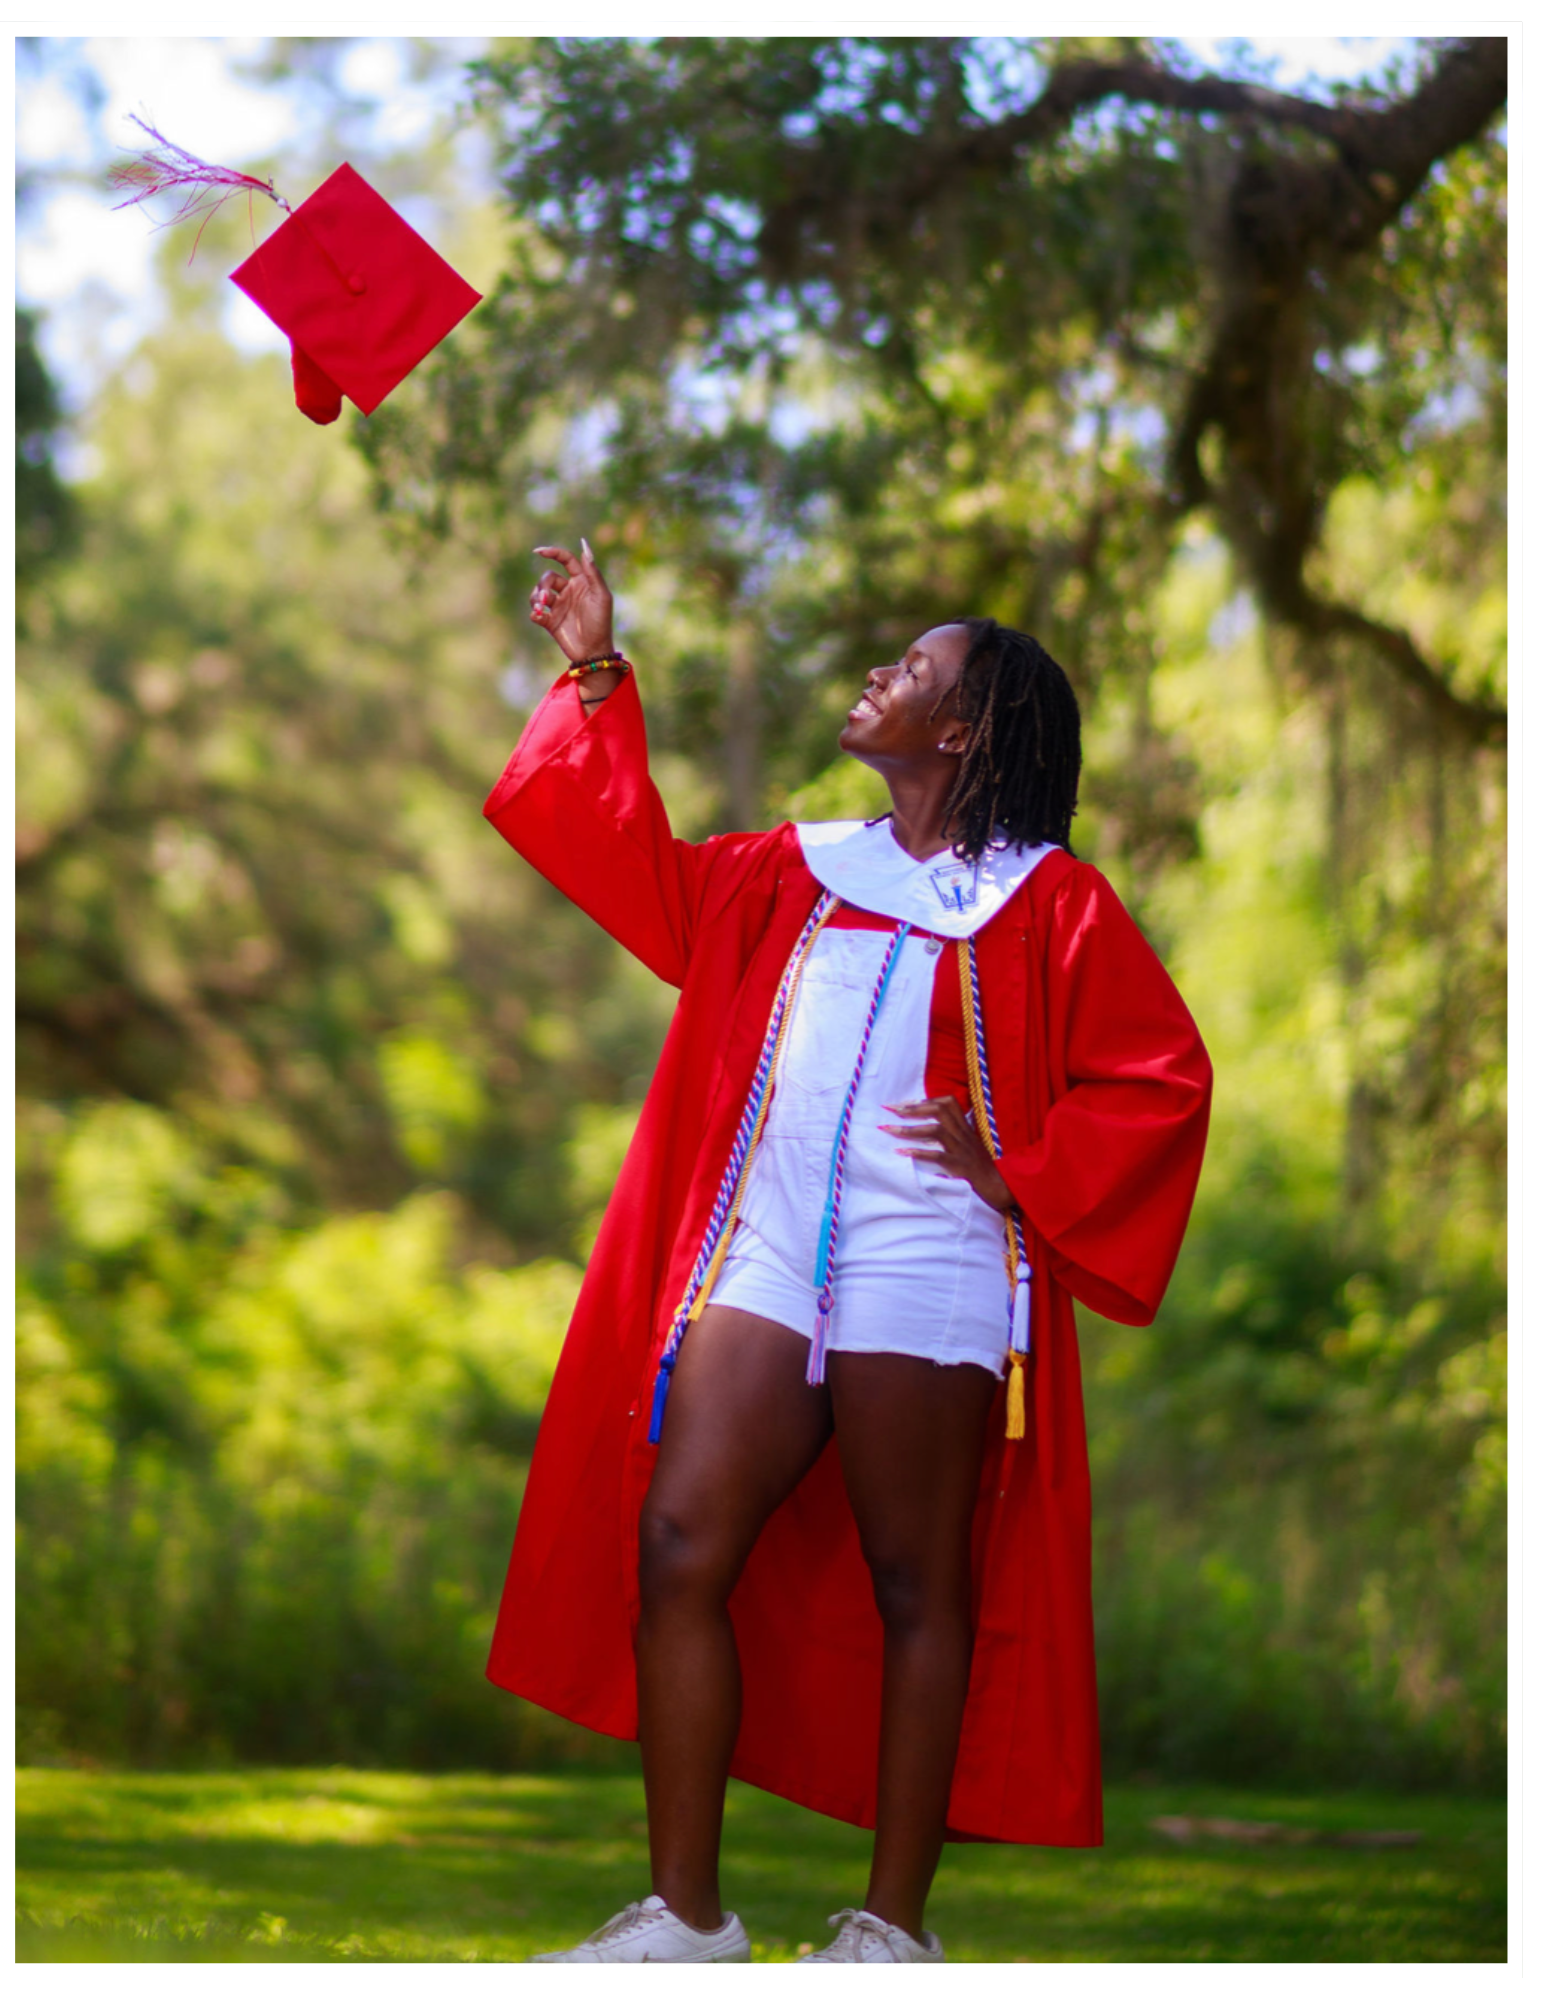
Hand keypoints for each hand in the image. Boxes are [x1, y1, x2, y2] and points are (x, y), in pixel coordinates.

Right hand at [529, 538, 614, 662]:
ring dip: (536, 598)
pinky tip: (538, 616)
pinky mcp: (549, 621)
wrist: (593, 651)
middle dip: (543, 585)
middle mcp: (568, 591)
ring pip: (538, 593)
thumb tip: (584, 546)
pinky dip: (534, 612)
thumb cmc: (601, 623)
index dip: (553, 552)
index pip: (566, 560)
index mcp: (581, 582)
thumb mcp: (601, 596)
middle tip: (546, 599)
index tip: (539, 551)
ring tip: (540, 608)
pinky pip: (535, 611)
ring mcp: (558, 606)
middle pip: (548, 578)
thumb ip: (593, 572)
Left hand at [880, 1096, 1016, 1214]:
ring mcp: (961, 1150)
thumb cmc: (981, 1167)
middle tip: (891, 1109)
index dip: (928, 1099)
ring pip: (936, 1130)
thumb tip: (932, 1126)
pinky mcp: (959, 1167)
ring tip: (889, 1129)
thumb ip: (955, 1134)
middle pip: (940, 1110)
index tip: (908, 1103)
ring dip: (910, 1129)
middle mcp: (963, 1135)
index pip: (949, 1102)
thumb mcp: (969, 1145)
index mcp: (965, 1128)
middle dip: (913, 1108)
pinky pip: (937, 1156)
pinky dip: (918, 1152)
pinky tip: (901, 1151)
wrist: (999, 1186)